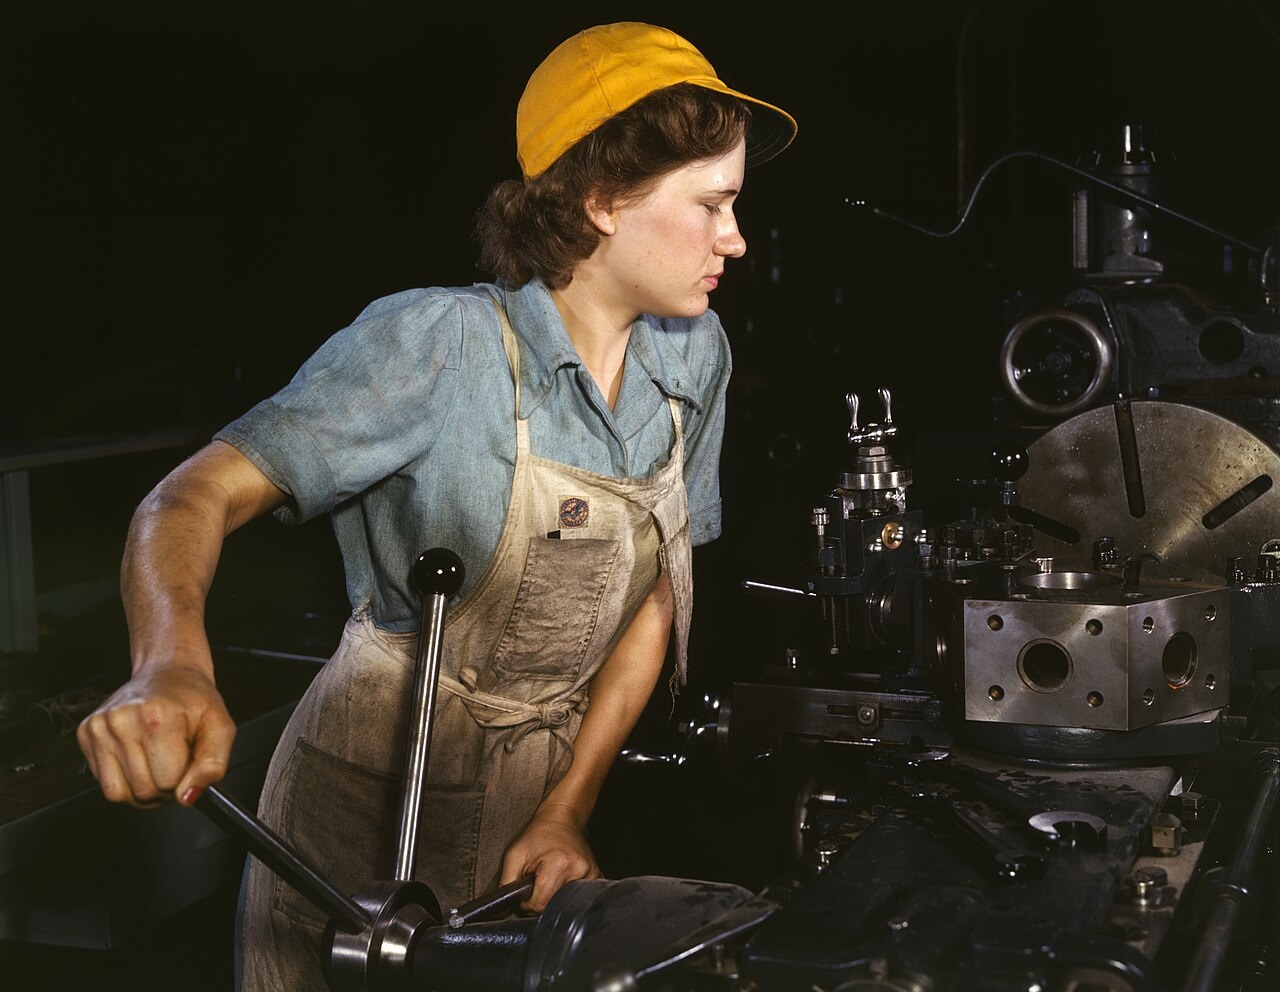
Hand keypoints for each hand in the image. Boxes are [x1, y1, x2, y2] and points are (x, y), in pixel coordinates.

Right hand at [76, 665, 235, 808]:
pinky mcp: (86, 733)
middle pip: (143, 791)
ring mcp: (100, 726)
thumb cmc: (193, 699)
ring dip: (142, 789)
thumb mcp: (220, 727)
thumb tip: (188, 796)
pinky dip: (124, 779)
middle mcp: (122, 720)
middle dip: (164, 787)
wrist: (168, 672)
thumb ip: (213, 765)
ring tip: (156, 763)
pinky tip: (138, 757)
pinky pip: (104, 783)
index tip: (188, 762)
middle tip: (173, 763)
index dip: (185, 780)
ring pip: (118, 794)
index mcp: (157, 717)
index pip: (169, 782)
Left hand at [500, 803, 600, 911]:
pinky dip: (565, 893)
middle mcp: (579, 870)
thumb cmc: (538, 835)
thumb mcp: (514, 855)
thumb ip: (505, 884)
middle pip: (552, 906)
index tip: (527, 885)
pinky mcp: (597, 876)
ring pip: (564, 904)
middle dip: (540, 899)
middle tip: (538, 880)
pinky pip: (576, 898)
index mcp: (559, 864)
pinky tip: (562, 878)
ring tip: (550, 877)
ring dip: (552, 896)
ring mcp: (592, 874)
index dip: (527, 901)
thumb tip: (501, 912)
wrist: (561, 819)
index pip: (539, 905)